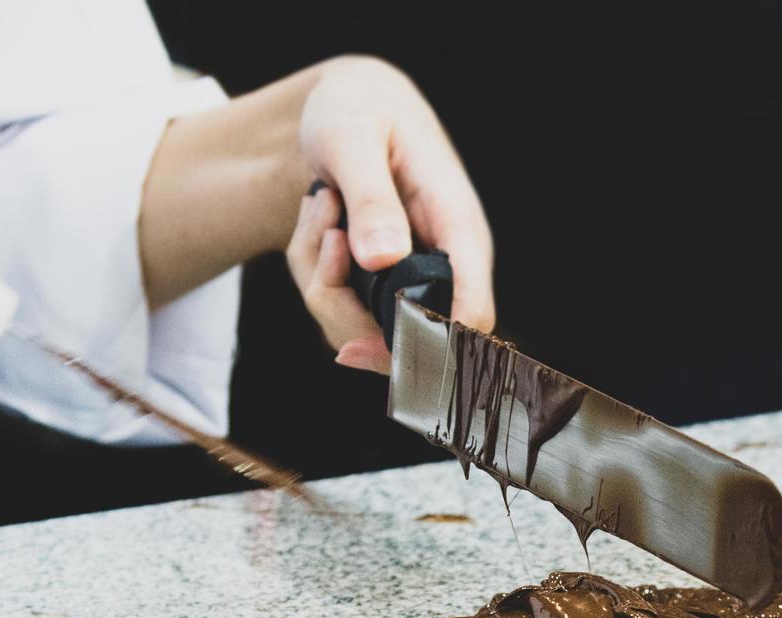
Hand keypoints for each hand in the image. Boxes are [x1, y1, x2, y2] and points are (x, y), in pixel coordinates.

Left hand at [289, 57, 493, 373]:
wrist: (346, 108)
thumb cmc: (358, 111)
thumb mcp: (354, 137)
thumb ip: (372, 197)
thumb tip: (383, 259)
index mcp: (457, 229)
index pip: (470, 315)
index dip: (428, 344)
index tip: (359, 344)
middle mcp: (442, 266)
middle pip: (404, 340)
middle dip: (340, 304)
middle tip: (327, 235)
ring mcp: (409, 281)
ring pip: (359, 332)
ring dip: (319, 277)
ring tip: (321, 208)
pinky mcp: (377, 287)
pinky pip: (335, 311)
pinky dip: (312, 271)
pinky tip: (319, 222)